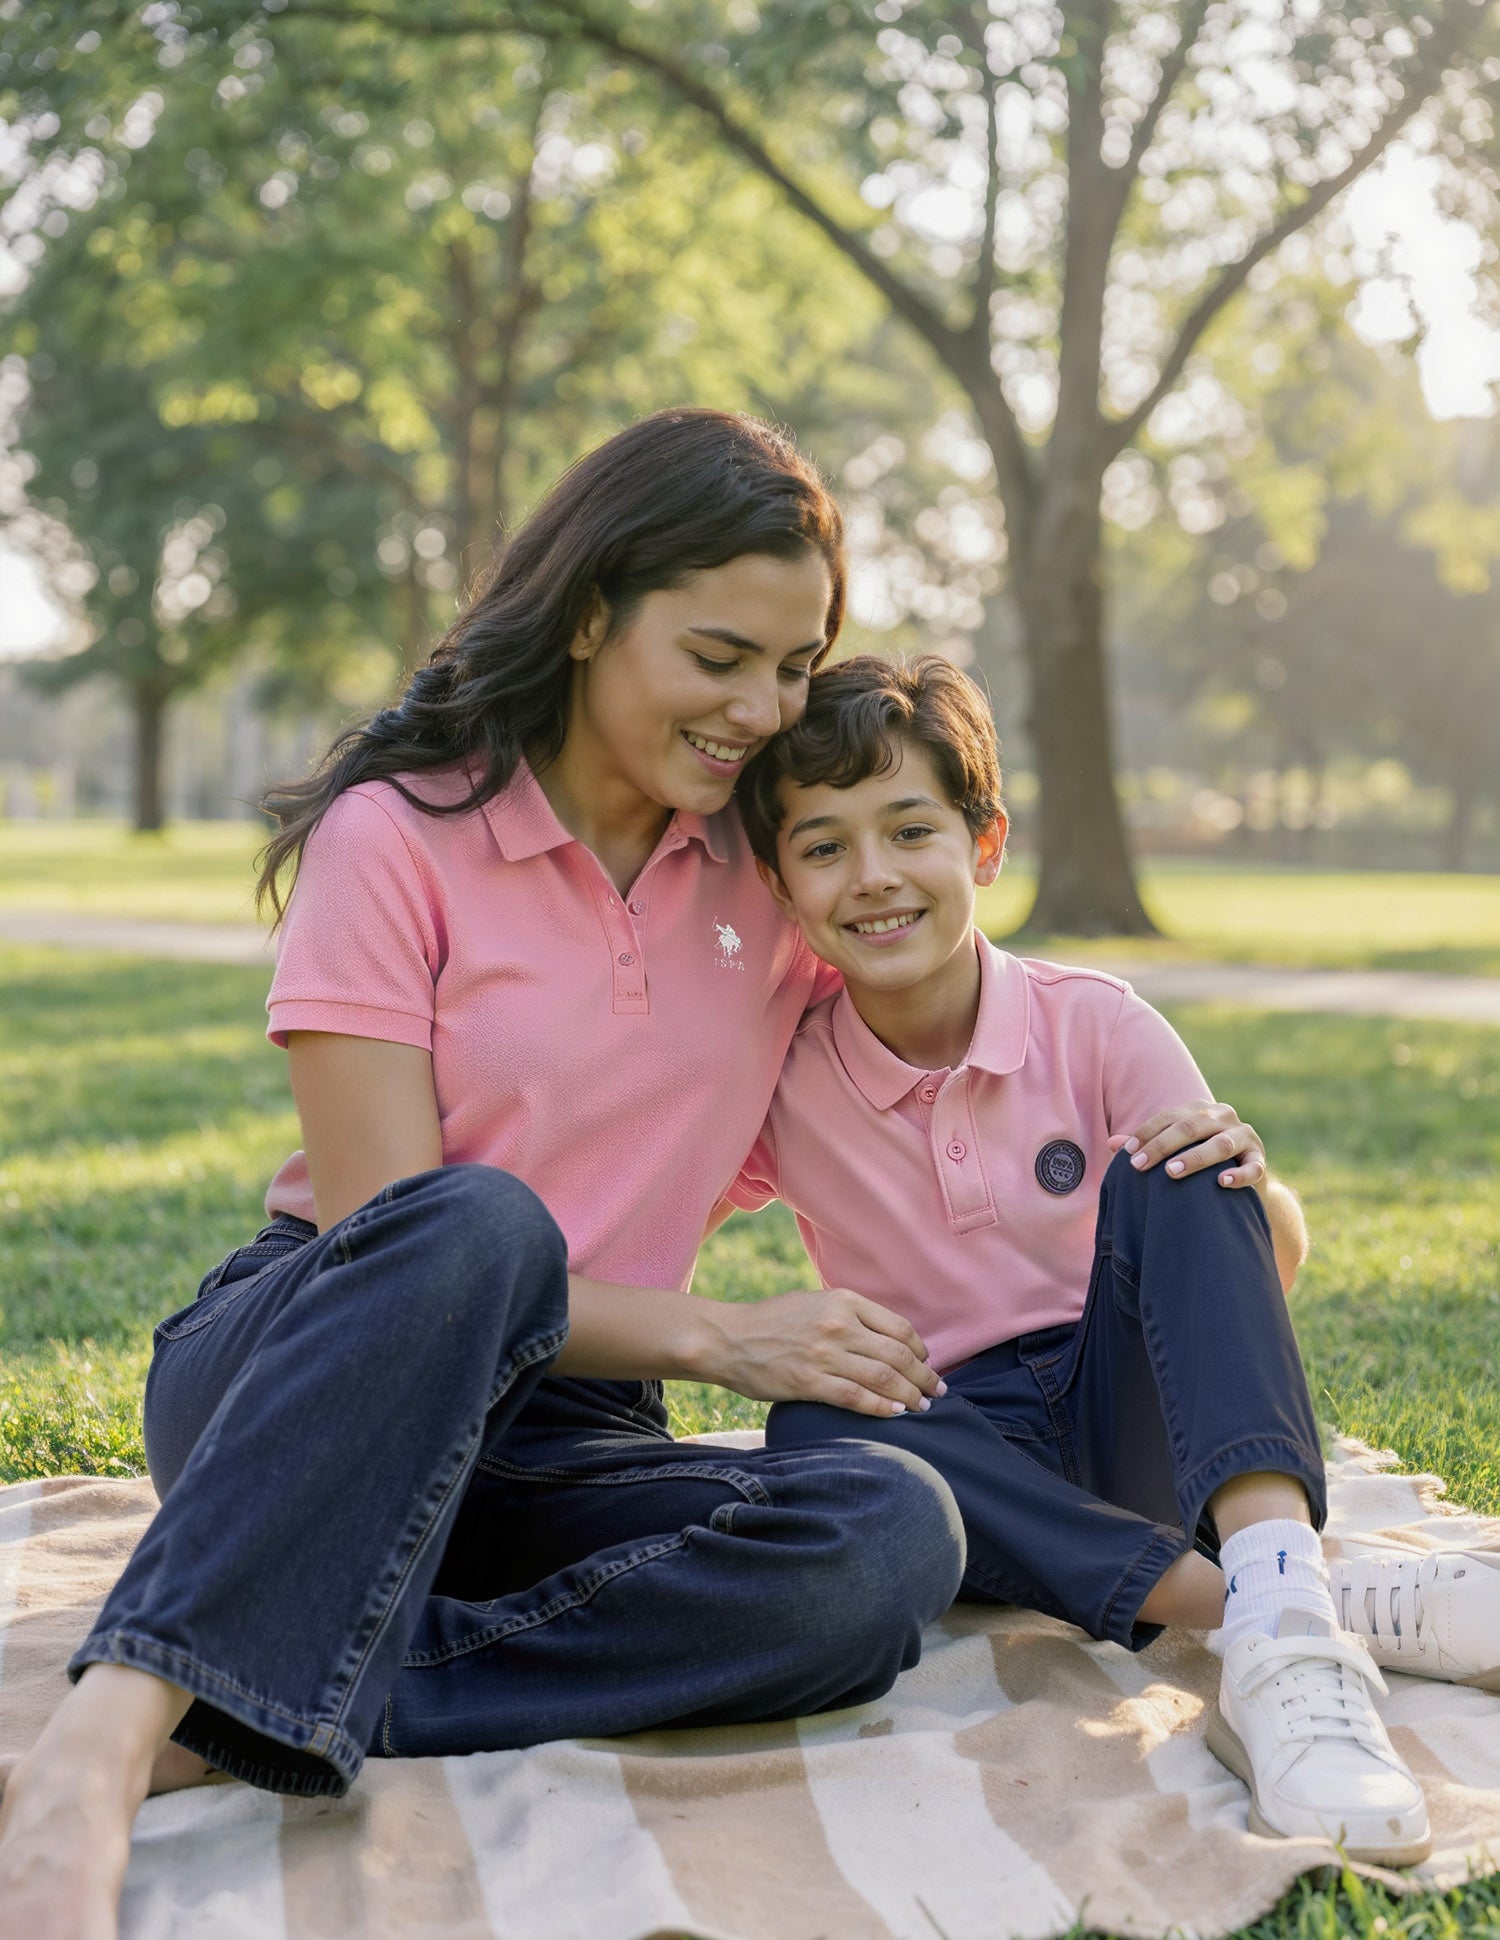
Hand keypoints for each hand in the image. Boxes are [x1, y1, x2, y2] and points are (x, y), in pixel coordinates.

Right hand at [708, 1289, 946, 1416]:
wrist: (728, 1338)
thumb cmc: (772, 1321)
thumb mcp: (814, 1302)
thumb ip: (849, 1314)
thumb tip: (886, 1337)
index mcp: (843, 1301)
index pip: (899, 1327)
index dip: (920, 1350)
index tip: (927, 1363)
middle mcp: (838, 1325)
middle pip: (898, 1354)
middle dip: (924, 1376)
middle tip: (938, 1391)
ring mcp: (824, 1355)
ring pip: (883, 1377)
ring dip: (910, 1395)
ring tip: (923, 1406)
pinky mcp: (809, 1383)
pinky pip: (856, 1397)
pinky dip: (881, 1407)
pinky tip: (896, 1413)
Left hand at [1108, 1101, 1266, 1189]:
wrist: (1243, 1179)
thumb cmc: (1200, 1163)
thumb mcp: (1176, 1151)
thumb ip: (1148, 1145)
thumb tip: (1111, 1143)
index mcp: (1200, 1110)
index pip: (1169, 1116)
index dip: (1146, 1132)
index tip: (1126, 1153)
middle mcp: (1224, 1116)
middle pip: (1191, 1126)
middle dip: (1162, 1145)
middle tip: (1139, 1165)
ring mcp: (1245, 1136)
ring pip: (1220, 1144)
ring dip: (1195, 1158)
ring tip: (1171, 1172)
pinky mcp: (1260, 1159)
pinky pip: (1253, 1167)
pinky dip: (1238, 1174)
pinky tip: (1222, 1182)